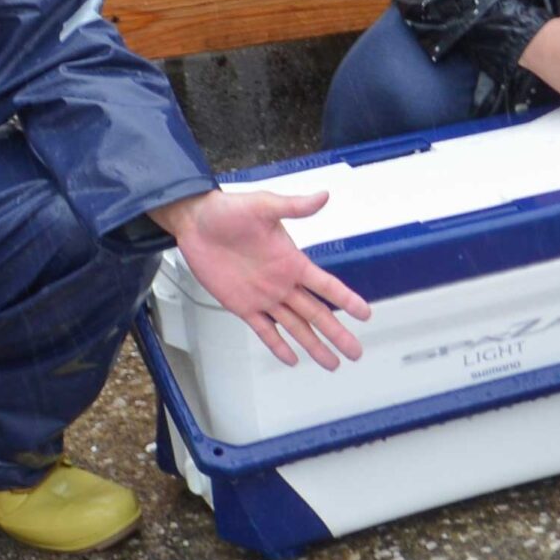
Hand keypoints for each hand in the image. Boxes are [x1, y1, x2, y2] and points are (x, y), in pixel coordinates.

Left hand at [152, 189, 372, 369]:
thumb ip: (294, 206)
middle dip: (337, 334)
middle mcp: (282, 282)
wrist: (194, 222)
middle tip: (355, 351)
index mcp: (292, 261)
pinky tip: (291, 358)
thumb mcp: (264, 205)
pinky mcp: (242, 305)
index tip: (365, 314)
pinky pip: (264, 330)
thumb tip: (323, 196)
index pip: (326, 286)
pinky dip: (278, 345)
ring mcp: (264, 297)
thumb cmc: (227, 210)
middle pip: (317, 314)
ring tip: (331, 363)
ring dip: (314, 345)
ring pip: (295, 327)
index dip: (346, 300)